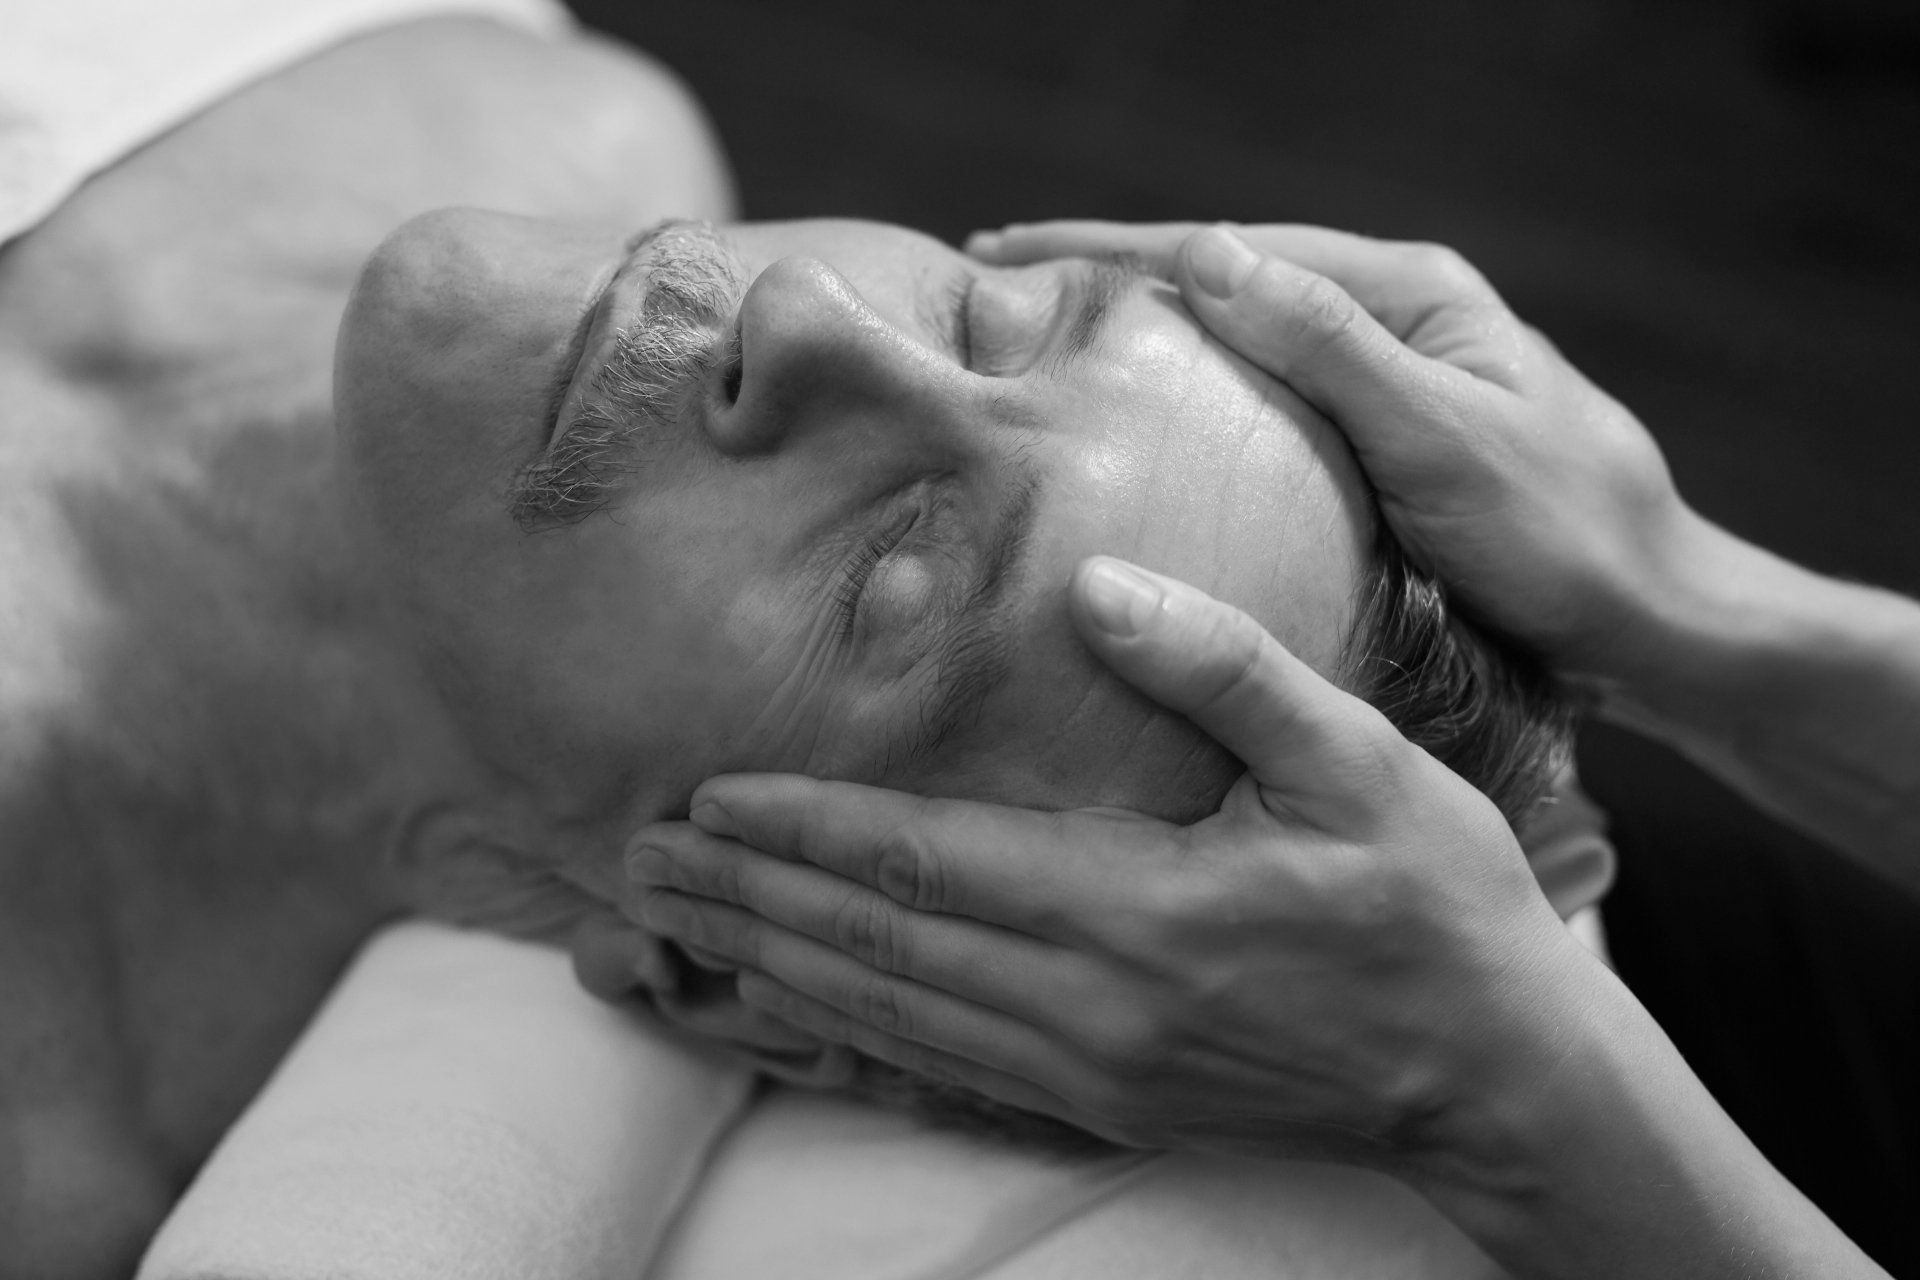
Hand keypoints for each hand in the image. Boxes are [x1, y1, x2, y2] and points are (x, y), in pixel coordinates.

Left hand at [619, 556, 1595, 1168]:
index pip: (928, 860)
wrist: (1496, 1078)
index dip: (808, 824)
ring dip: (772, 968)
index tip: (707, 791)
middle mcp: (1093, 1003)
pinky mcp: (1106, 1105)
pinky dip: (847, 1039)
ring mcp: (1092, 1069)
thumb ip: (1225, 669)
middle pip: (878, 944)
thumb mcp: (1359, 762)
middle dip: (750, 896)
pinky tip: (790, 1015)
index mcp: (1142, 908)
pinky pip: (941, 1073)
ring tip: (676, 929)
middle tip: (636, 861)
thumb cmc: (1439, 907)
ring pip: (890, 1016)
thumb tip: (1097, 586)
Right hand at [972, 220, 1705, 686]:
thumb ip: (1332, 345)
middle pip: (1226, 285)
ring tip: (1041, 354)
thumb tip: (1210, 252)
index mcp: (1409, 295)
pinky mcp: (1379, 451)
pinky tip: (1138, 433)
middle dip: (1110, 282)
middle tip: (993, 296)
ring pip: (1238, 351)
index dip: (1112, 248)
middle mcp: (1391, 326)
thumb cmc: (1568, 535)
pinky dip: (1191, 410)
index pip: (1233, 251)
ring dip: (1143, 343)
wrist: (1651, 625)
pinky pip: (1263, 415)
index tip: (1004, 253)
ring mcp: (1383, 388)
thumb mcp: (1445, 437)